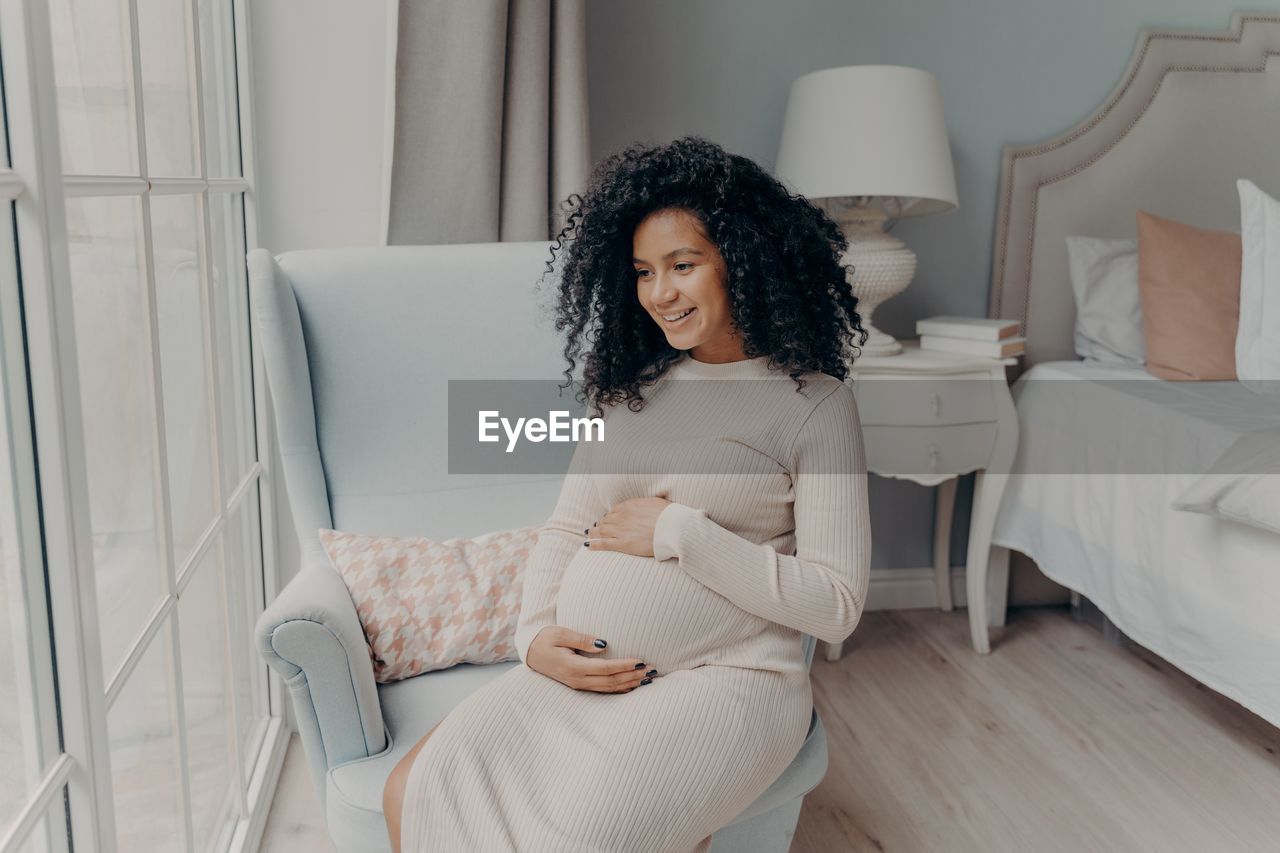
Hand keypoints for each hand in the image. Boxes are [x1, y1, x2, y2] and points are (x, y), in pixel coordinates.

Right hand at [526, 626, 656, 691]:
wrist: (530, 651)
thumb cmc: (545, 638)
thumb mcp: (561, 633)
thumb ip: (583, 639)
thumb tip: (604, 644)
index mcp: (574, 667)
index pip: (606, 669)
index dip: (625, 666)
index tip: (641, 661)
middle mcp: (578, 680)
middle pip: (611, 681)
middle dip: (633, 676)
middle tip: (652, 670)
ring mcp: (579, 685)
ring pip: (609, 688)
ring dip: (629, 683)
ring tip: (648, 678)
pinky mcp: (579, 685)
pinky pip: (603, 690)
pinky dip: (619, 688)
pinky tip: (632, 686)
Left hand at [584, 496, 671, 556]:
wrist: (671, 527)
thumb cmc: (669, 515)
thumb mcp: (657, 502)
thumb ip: (650, 502)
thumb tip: (655, 499)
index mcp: (630, 505)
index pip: (615, 510)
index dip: (609, 515)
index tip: (607, 518)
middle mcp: (622, 516)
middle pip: (606, 520)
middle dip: (600, 524)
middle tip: (595, 527)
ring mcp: (620, 530)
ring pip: (601, 531)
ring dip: (593, 533)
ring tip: (589, 535)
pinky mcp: (622, 543)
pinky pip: (603, 543)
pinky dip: (594, 544)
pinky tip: (588, 546)